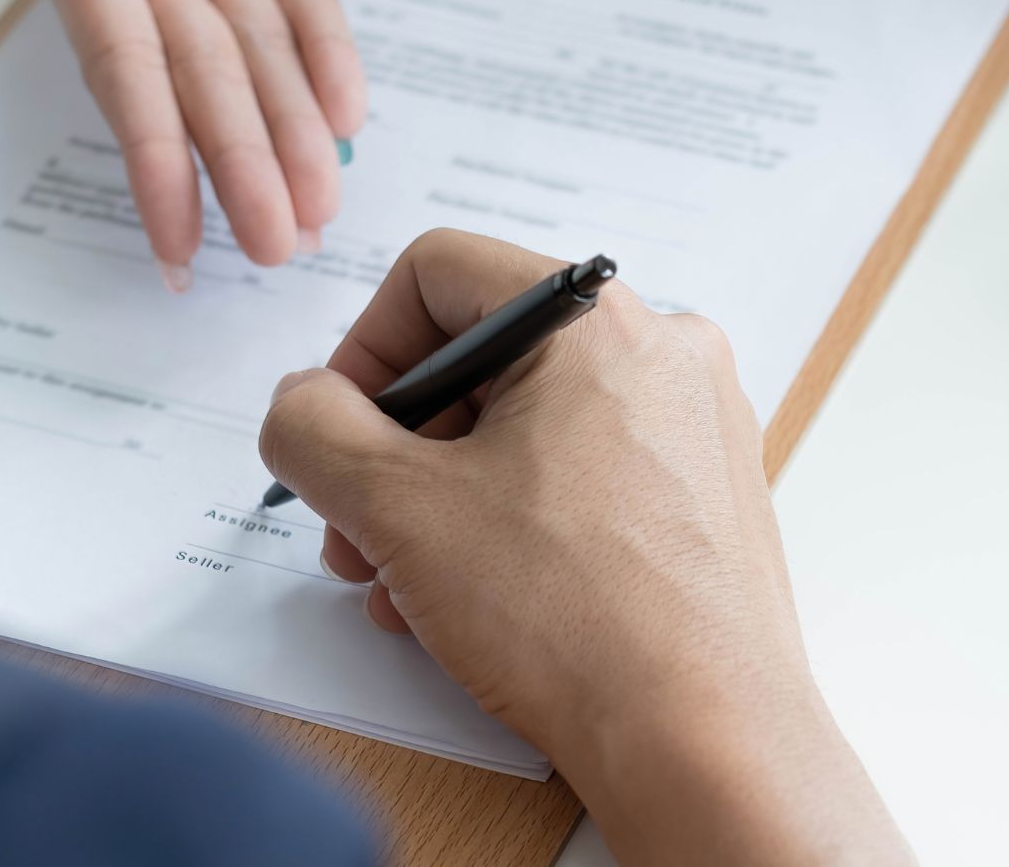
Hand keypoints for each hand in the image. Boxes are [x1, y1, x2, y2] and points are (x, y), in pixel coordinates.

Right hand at [0, 0, 364, 285]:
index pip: (123, 70)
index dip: (152, 157)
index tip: (176, 239)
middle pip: (204, 84)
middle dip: (241, 167)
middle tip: (276, 248)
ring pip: (261, 60)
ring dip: (292, 135)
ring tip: (319, 212)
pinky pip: (309, 4)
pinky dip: (329, 57)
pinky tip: (350, 118)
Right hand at [259, 230, 907, 863]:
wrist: (703, 738)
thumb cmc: (574, 615)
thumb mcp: (399, 508)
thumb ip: (315, 429)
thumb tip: (302, 402)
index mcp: (594, 318)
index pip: (441, 271)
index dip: (364, 348)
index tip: (337, 435)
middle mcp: (663, 349)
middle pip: (485, 357)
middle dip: (398, 449)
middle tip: (356, 534)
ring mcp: (695, 421)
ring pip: (532, 424)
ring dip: (445, 498)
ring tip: (406, 588)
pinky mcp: (707, 490)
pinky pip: (586, 472)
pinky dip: (517, 518)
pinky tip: (474, 602)